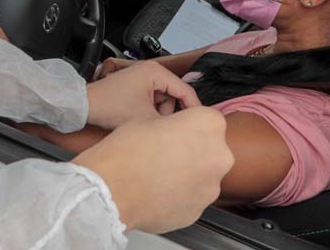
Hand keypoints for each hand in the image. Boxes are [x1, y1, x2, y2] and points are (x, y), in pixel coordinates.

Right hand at [74, 108, 232, 233]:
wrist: (110, 190)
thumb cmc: (126, 151)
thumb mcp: (149, 119)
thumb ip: (174, 126)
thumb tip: (177, 133)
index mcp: (208, 125)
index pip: (208, 118)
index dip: (188, 123)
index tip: (176, 128)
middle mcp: (219, 155)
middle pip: (211, 148)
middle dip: (193, 149)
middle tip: (166, 151)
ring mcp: (211, 187)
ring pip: (203, 175)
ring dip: (187, 173)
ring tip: (158, 174)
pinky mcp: (199, 210)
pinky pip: (192, 196)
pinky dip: (180, 193)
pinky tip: (157, 190)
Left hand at [86, 60, 199, 129]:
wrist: (83, 106)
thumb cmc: (108, 106)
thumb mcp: (145, 118)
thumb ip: (170, 124)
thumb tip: (187, 130)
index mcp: (156, 72)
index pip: (186, 91)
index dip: (194, 110)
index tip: (199, 125)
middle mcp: (151, 71)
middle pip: (174, 96)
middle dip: (169, 114)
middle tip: (160, 126)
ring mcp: (143, 78)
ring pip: (163, 100)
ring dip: (158, 114)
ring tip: (144, 122)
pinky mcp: (136, 87)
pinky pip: (152, 101)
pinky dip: (149, 112)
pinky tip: (139, 120)